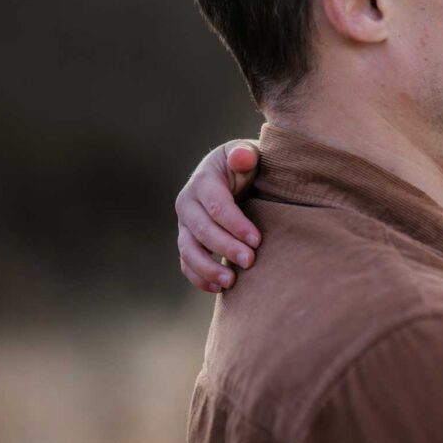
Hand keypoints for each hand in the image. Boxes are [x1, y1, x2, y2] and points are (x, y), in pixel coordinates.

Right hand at [175, 140, 261, 292]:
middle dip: (225, 247)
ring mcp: (185, 224)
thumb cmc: (246, 164)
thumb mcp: (248, 153)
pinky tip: (218, 288)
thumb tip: (242, 157)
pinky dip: (198, 277)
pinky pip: (186, 262)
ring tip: (231, 282)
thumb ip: (245, 154)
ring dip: (207, 268)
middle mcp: (188, 203)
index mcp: (203, 181)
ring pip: (188, 250)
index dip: (236, 224)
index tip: (257, 240)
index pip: (217, 206)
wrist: (233, 175)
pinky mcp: (187, 240)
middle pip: (202, 230)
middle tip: (250, 262)